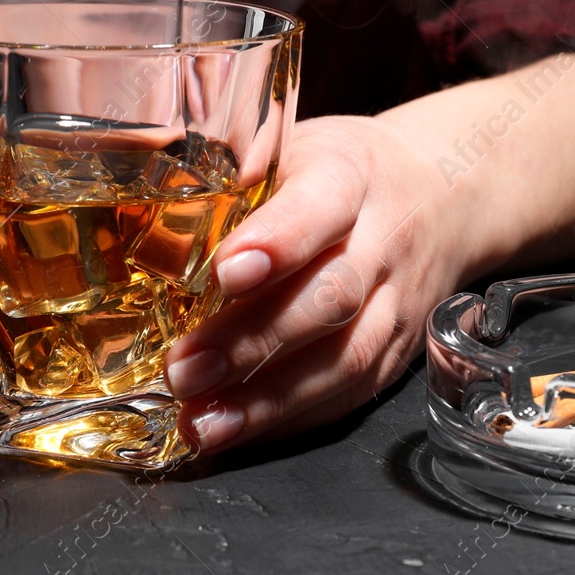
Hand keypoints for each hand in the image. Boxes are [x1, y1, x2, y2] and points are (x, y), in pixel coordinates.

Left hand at [162, 55, 574, 453]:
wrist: (443, 194)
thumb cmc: (340, 168)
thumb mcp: (292, 143)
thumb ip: (230, 173)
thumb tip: (132, 201)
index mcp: (352, 173)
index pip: (319, 207)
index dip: (278, 242)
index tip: (225, 273)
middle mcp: (384, 241)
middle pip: (329, 297)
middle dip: (252, 340)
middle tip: (183, 370)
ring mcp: (397, 303)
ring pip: (344, 358)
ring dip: (268, 400)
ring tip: (201, 422)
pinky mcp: (397, 351)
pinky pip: (349, 393)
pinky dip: (290, 420)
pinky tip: (234, 432)